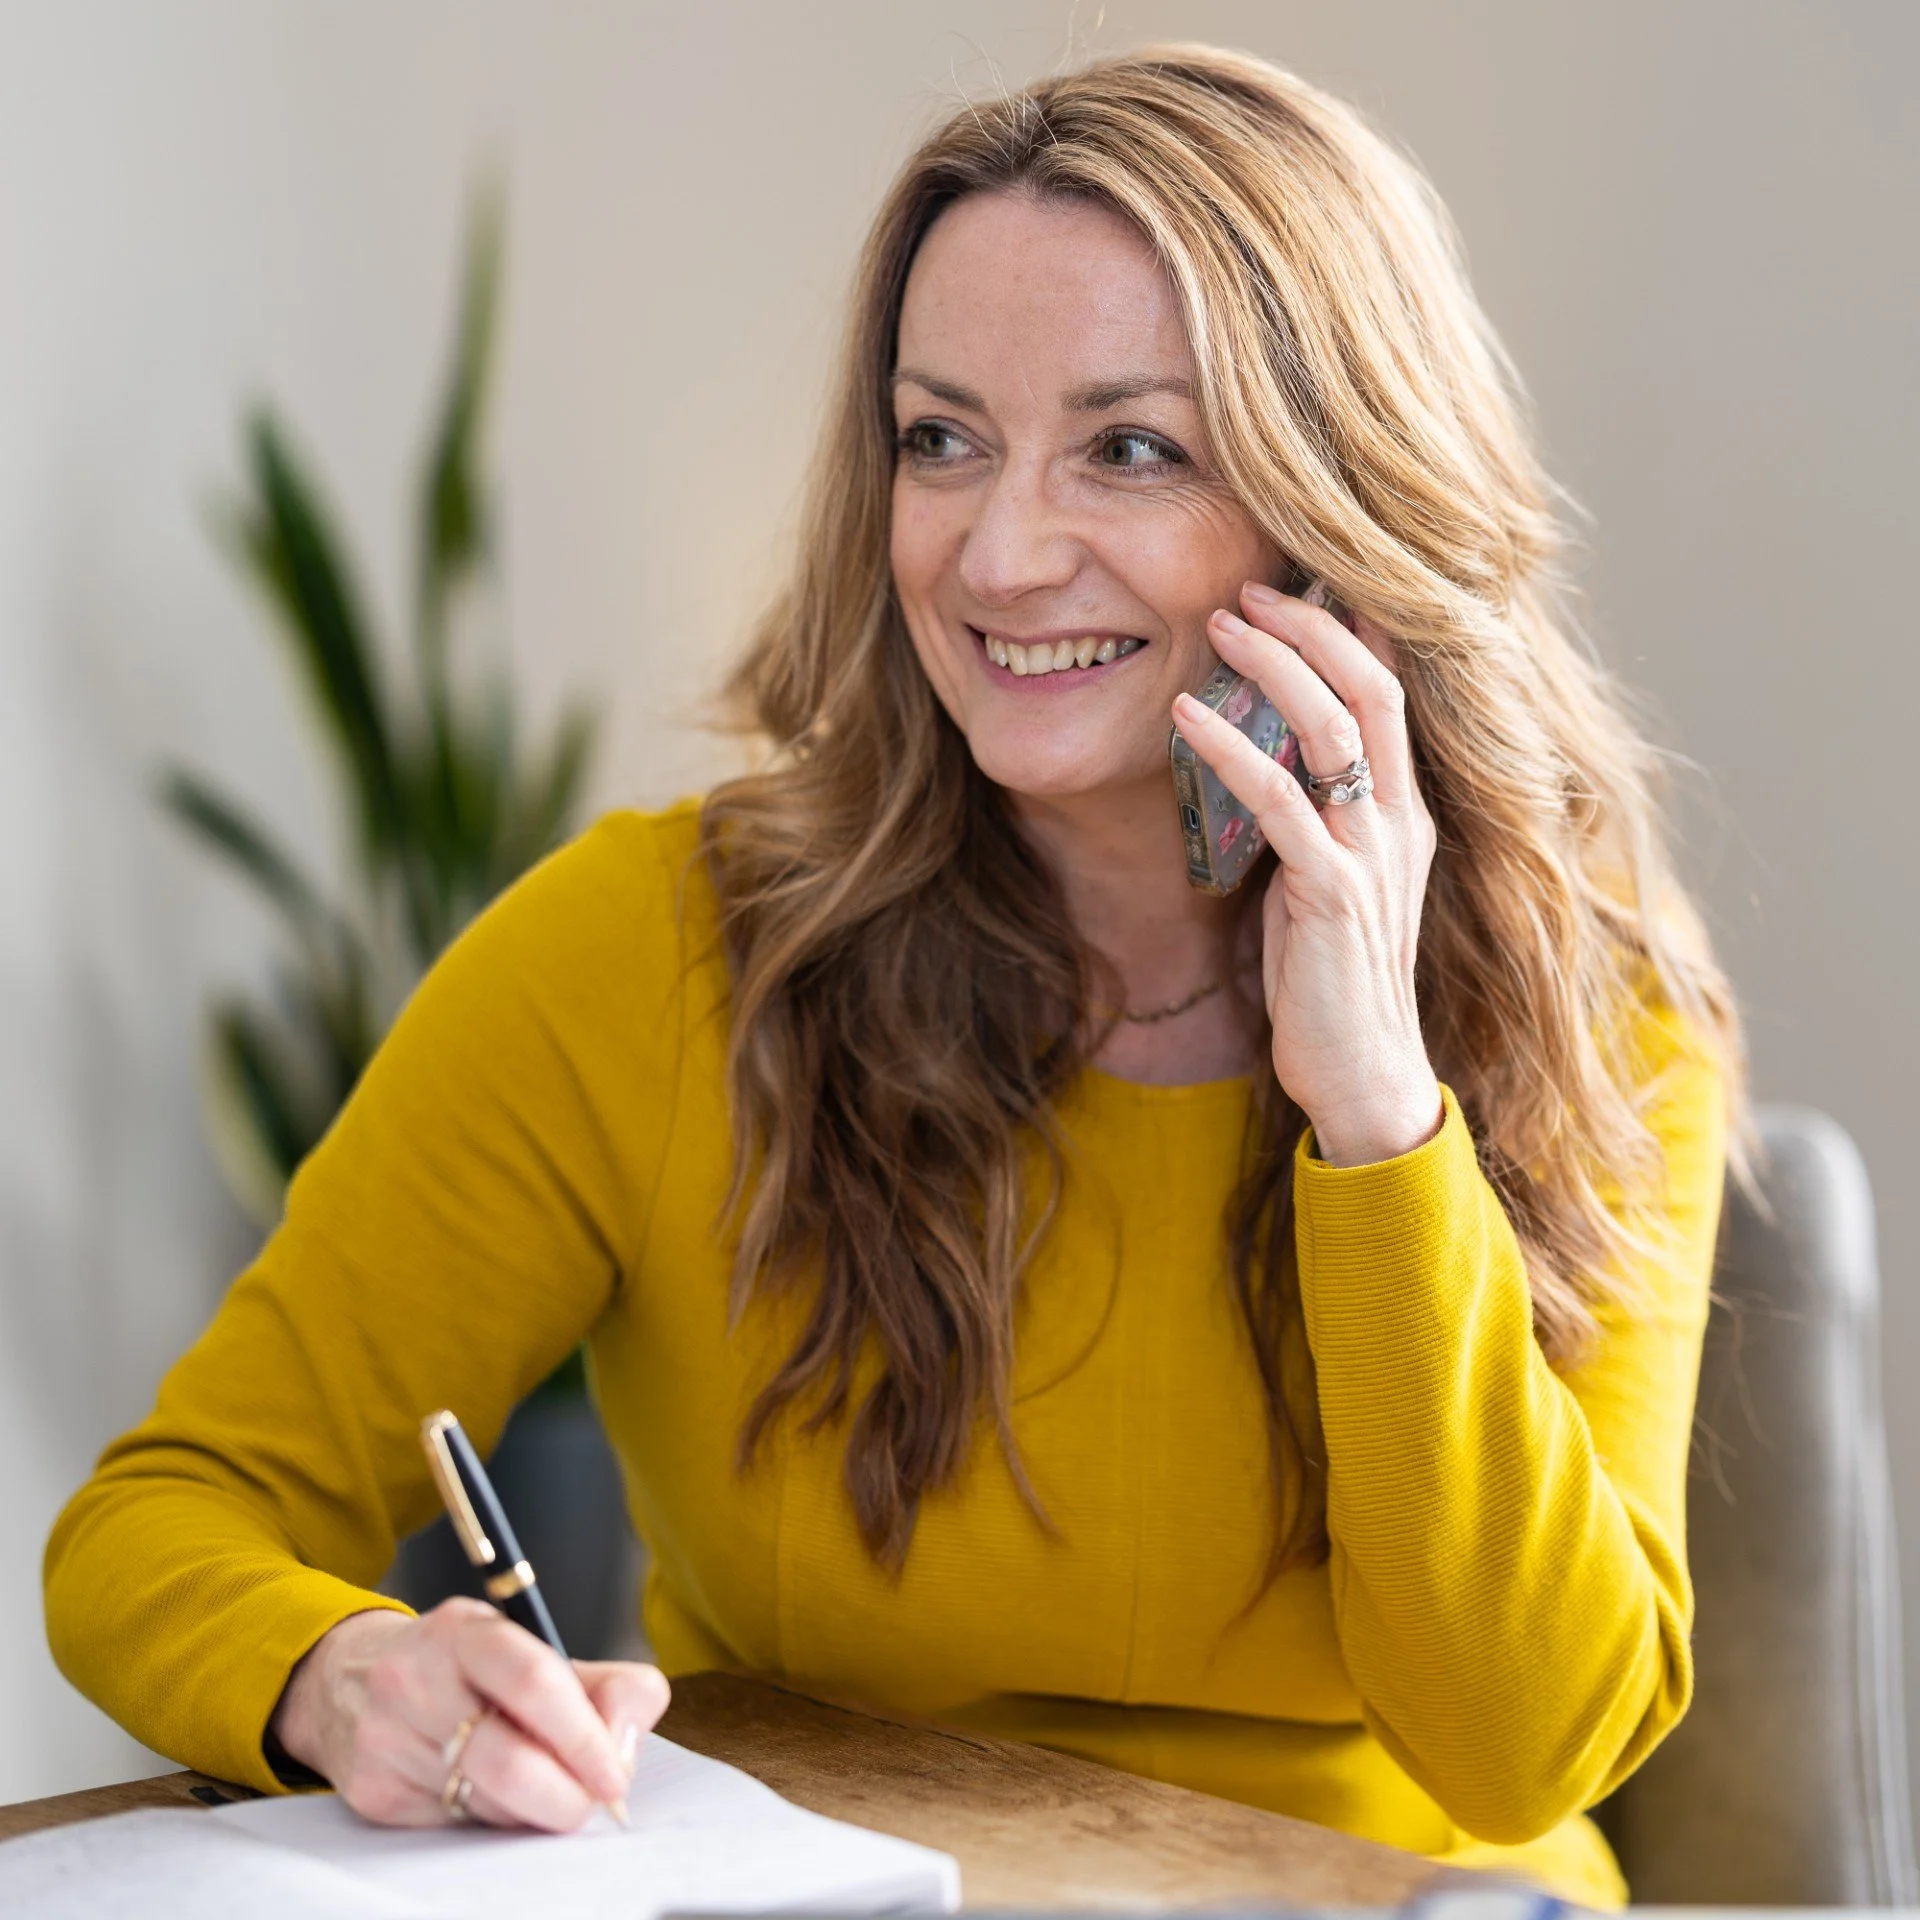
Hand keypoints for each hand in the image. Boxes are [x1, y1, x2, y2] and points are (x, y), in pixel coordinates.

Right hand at [270, 1601, 670, 1829]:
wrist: (355, 1682)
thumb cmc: (471, 1671)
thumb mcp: (538, 1651)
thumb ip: (607, 1687)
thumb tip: (622, 1747)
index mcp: (464, 1630)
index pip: (533, 1680)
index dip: (584, 1735)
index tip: (616, 1773)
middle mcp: (414, 1678)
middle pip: (509, 1760)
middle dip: (566, 1794)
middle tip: (591, 1801)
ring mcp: (386, 1738)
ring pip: (486, 1804)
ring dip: (532, 1810)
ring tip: (541, 1786)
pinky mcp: (372, 1793)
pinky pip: (455, 1828)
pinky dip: (492, 1820)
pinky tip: (491, 1793)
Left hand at [1171, 581, 1441, 1166]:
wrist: (1363, 1074)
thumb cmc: (1330, 980)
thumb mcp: (1324, 882)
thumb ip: (1310, 820)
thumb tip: (1262, 762)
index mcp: (1403, 814)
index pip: (1392, 695)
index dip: (1352, 630)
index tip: (1297, 583)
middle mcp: (1399, 823)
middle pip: (1372, 688)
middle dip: (1312, 626)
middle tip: (1246, 588)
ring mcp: (1371, 856)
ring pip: (1334, 728)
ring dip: (1274, 666)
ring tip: (1219, 626)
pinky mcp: (1332, 894)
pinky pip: (1281, 800)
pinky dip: (1229, 749)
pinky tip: (1185, 717)